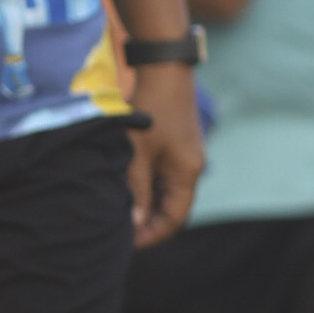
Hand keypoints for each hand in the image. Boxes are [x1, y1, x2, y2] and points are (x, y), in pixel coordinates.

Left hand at [126, 61, 203, 248]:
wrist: (164, 70)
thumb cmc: (151, 111)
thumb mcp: (138, 153)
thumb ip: (136, 190)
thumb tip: (133, 223)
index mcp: (187, 173)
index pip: (175, 219)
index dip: (153, 234)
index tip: (128, 242)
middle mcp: (191, 168)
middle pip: (174, 208)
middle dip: (150, 223)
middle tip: (122, 232)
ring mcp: (185, 157)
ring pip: (168, 193)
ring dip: (149, 205)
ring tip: (123, 213)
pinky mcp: (177, 146)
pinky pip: (165, 177)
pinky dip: (150, 188)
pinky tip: (130, 189)